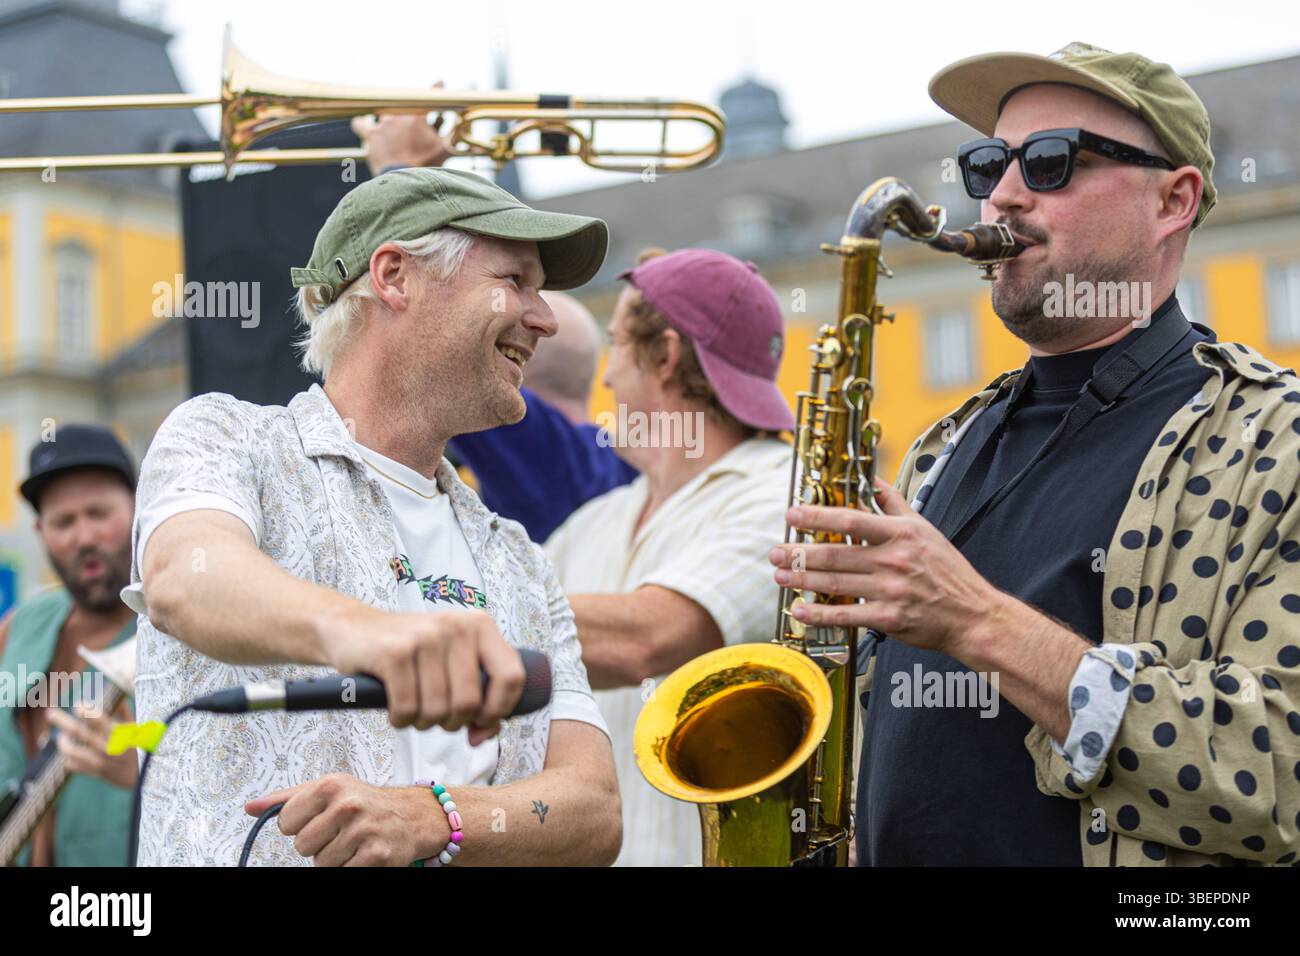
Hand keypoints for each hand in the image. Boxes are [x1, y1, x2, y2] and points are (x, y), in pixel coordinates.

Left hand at [48, 701, 138, 788]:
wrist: (149, 777)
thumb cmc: (147, 748)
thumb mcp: (141, 729)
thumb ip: (127, 714)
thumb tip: (118, 698)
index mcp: (120, 734)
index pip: (96, 718)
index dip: (84, 710)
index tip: (78, 705)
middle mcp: (108, 747)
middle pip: (78, 731)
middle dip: (62, 720)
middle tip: (50, 713)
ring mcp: (100, 762)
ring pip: (71, 750)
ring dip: (63, 741)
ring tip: (61, 736)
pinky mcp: (96, 773)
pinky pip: (73, 765)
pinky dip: (68, 757)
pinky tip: (69, 752)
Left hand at [245, 774, 446, 866]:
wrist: (411, 816)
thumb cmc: (365, 803)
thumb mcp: (328, 790)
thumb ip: (287, 799)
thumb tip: (252, 807)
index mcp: (330, 786)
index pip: (286, 822)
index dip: (300, 826)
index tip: (319, 820)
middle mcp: (347, 805)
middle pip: (301, 846)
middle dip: (318, 844)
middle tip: (339, 833)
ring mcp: (362, 830)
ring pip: (320, 864)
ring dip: (335, 858)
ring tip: (352, 843)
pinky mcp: (375, 855)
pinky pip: (341, 873)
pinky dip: (350, 868)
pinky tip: (362, 853)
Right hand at [319, 606, 523, 743]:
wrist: (356, 629)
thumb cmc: (413, 655)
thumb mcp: (453, 664)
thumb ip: (480, 698)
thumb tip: (481, 736)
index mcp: (481, 626)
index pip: (512, 676)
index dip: (500, 709)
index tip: (481, 722)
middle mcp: (457, 626)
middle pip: (470, 702)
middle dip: (452, 722)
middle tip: (435, 715)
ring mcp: (425, 637)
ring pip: (438, 710)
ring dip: (423, 722)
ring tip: (414, 708)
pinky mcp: (394, 653)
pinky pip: (407, 709)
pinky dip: (400, 719)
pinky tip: (394, 708)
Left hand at [352, 86, 454, 175]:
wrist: (404, 182)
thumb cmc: (425, 166)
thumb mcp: (445, 151)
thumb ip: (456, 137)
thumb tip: (471, 131)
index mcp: (417, 117)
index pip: (430, 95)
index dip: (437, 88)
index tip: (440, 83)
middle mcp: (398, 116)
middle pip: (403, 101)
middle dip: (410, 104)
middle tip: (413, 112)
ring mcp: (383, 124)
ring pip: (382, 110)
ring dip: (387, 114)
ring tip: (388, 119)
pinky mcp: (370, 135)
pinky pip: (361, 124)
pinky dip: (361, 124)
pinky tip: (361, 123)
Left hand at [769, 478, 1004, 654]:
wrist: (972, 614)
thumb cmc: (948, 571)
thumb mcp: (925, 528)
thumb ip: (895, 504)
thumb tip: (874, 481)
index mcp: (901, 534)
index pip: (851, 520)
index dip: (818, 516)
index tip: (793, 514)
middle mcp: (894, 560)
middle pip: (836, 554)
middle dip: (799, 553)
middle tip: (776, 551)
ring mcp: (891, 590)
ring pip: (835, 583)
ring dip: (801, 579)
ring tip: (780, 575)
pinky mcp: (889, 619)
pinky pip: (846, 615)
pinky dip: (819, 613)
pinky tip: (800, 610)